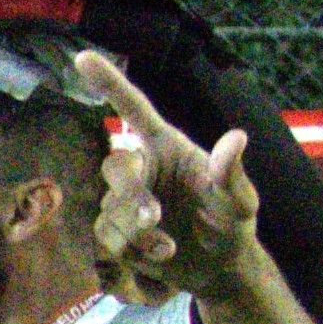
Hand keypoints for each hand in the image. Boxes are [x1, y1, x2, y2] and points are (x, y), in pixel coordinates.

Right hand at [69, 50, 257, 292]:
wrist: (219, 268)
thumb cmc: (231, 222)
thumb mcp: (238, 200)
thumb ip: (231, 172)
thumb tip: (237, 138)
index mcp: (166, 146)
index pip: (134, 109)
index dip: (110, 83)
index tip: (83, 56)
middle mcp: (142, 167)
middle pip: (114, 167)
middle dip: (131, 194)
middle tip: (154, 218)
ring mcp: (125, 200)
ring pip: (109, 208)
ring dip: (137, 231)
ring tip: (169, 247)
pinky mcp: (116, 231)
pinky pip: (107, 236)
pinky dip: (133, 249)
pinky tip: (159, 255)